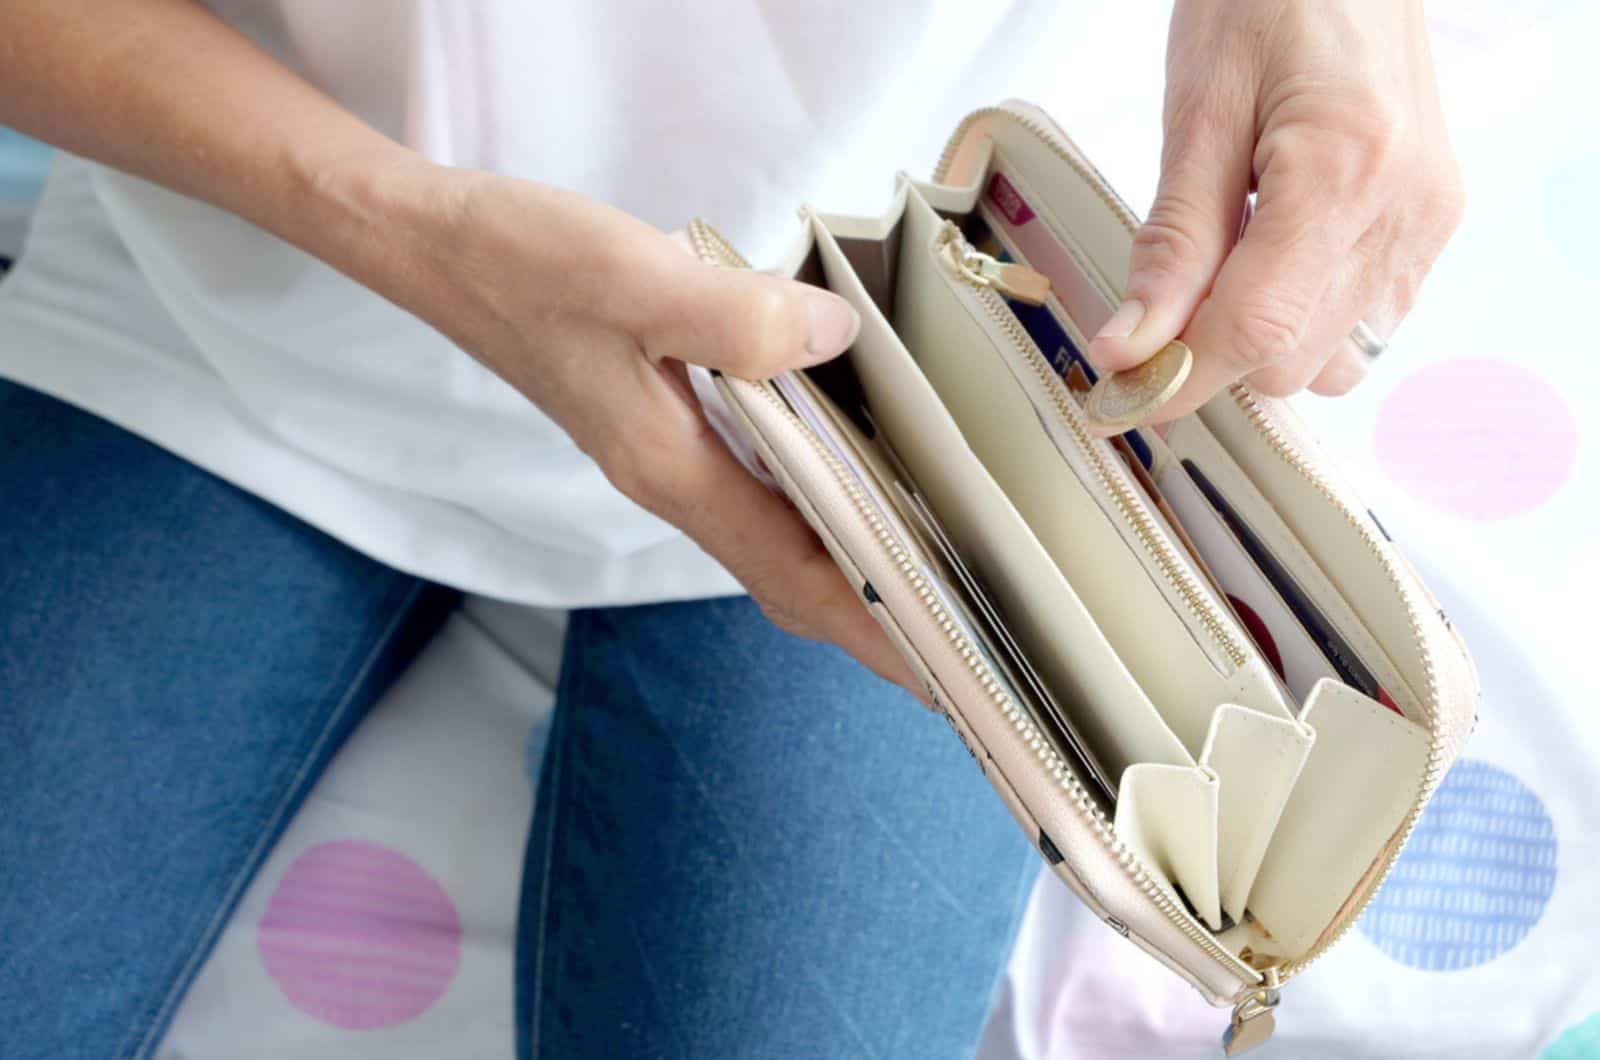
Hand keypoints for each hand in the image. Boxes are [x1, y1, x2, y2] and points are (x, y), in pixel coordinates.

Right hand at [384, 166, 923, 696]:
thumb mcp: (632, 279)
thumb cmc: (523, 265)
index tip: (940, 679)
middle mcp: (671, 480)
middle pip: (787, 578)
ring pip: (770, 540)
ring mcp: (663, 457)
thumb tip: (834, 341)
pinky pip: (753, 492)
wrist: (442, 250)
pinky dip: (809, 509)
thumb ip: (737, 319)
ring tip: (925, 584)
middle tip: (957, 651)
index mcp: (672, 469)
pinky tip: (847, 482)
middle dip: (871, 623)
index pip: (793, 574)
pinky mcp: (659, 424)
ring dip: (844, 572)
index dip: (871, 629)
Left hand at [1087, 0, 1463, 418]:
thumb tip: (1132, 346)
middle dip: (1215, 353)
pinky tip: (1273, 262)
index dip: (1180, 379)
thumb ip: (1173, 242)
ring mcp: (1429, 222)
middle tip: (1159, 312)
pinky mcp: (1433, 223)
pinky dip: (1306, 318)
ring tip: (1224, 270)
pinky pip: (1365, 323)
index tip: (1120, 397)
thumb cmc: (1271, 0)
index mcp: (1345, 172)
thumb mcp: (1200, 110)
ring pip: (1333, 360)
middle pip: (1292, 360)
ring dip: (1263, 343)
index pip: (1256, 332)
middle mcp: (1406, 211)